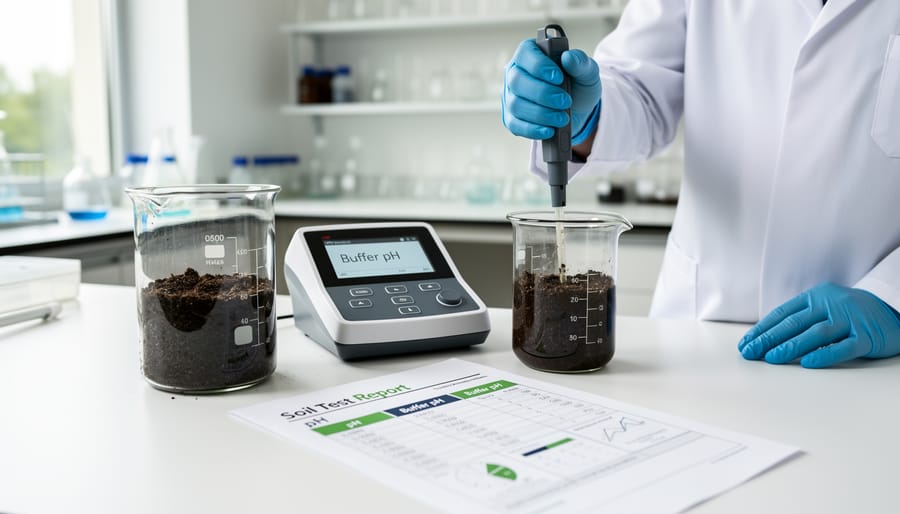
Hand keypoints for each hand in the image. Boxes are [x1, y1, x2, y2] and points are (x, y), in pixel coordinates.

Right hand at [502, 39, 601, 143]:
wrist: (578, 110)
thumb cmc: (578, 85)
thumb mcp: (587, 71)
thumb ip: (581, 63)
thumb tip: (568, 58)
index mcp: (531, 54)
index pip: (525, 54)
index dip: (539, 66)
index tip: (558, 77)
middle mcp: (516, 73)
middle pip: (517, 81)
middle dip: (543, 94)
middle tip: (565, 101)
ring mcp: (511, 96)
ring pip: (516, 104)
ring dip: (541, 114)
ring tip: (562, 118)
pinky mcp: (512, 117)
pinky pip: (515, 125)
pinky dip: (533, 129)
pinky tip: (549, 130)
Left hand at [738, 282, 899, 367]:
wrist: (893, 309)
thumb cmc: (851, 312)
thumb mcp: (824, 306)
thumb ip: (801, 318)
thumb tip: (767, 338)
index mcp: (816, 297)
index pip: (783, 314)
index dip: (762, 329)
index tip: (746, 343)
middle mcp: (831, 305)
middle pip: (795, 323)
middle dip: (769, 339)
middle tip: (750, 353)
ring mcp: (850, 320)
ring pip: (815, 334)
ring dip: (791, 347)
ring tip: (772, 358)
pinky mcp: (867, 336)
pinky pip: (843, 347)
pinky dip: (825, 355)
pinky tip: (808, 363)